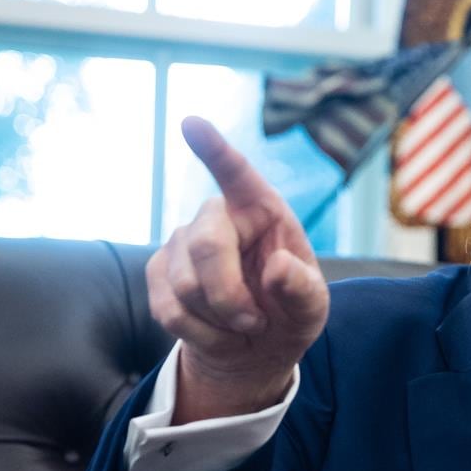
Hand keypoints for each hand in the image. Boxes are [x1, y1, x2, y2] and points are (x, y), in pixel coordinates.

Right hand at [149, 117, 328, 423]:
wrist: (254, 348)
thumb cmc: (289, 314)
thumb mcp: (312, 308)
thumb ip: (303, 289)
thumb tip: (278, 267)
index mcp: (263, 209)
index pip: (237, 174)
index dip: (215, 149)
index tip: (192, 122)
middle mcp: (218, 216)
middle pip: (206, 245)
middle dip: (229, 296)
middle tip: (255, 322)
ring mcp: (182, 241)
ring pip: (184, 285)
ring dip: (218, 320)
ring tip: (241, 325)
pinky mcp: (158, 272)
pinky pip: (167, 309)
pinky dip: (198, 333)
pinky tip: (217, 332)